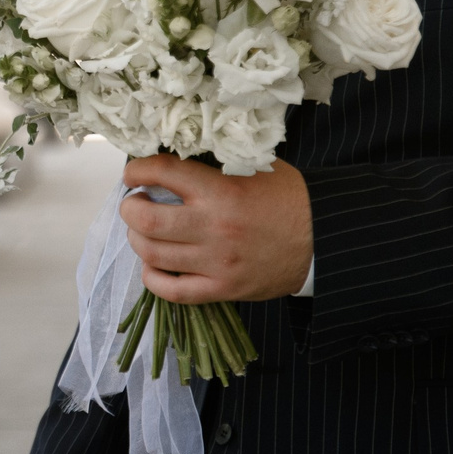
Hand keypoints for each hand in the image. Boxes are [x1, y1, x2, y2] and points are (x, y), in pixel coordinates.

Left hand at [120, 154, 311, 302]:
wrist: (322, 238)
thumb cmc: (288, 198)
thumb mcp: (255, 166)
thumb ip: (213, 166)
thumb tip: (171, 162)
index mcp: (222, 191)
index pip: (163, 173)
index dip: (139, 170)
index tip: (134, 173)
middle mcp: (214, 227)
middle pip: (146, 220)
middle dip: (130, 208)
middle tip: (134, 202)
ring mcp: (216, 263)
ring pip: (153, 254)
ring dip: (137, 239)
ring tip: (143, 230)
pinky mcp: (222, 289)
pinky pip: (172, 291)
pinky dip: (153, 278)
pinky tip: (153, 265)